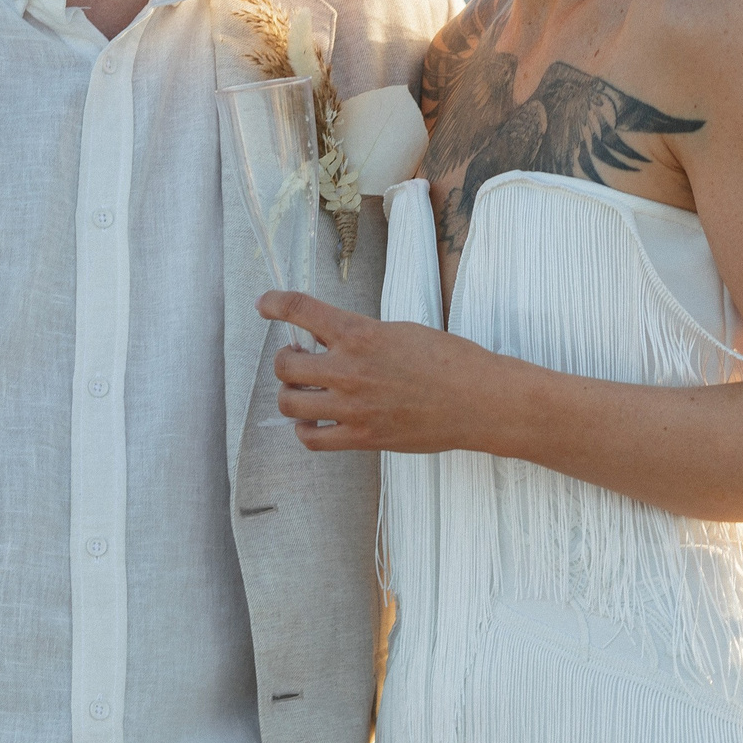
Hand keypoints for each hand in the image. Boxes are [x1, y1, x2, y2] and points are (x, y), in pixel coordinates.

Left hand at [262, 290, 503, 453]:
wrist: (477, 400)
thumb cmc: (450, 360)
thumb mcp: (401, 331)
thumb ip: (363, 335)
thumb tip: (336, 340)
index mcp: (360, 334)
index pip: (301, 311)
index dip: (275, 304)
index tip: (265, 304)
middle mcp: (349, 370)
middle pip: (286, 365)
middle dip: (286, 360)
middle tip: (298, 359)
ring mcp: (352, 407)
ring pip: (291, 402)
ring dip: (291, 394)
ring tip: (304, 391)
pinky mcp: (362, 438)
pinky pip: (312, 439)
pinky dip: (305, 429)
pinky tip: (313, 422)